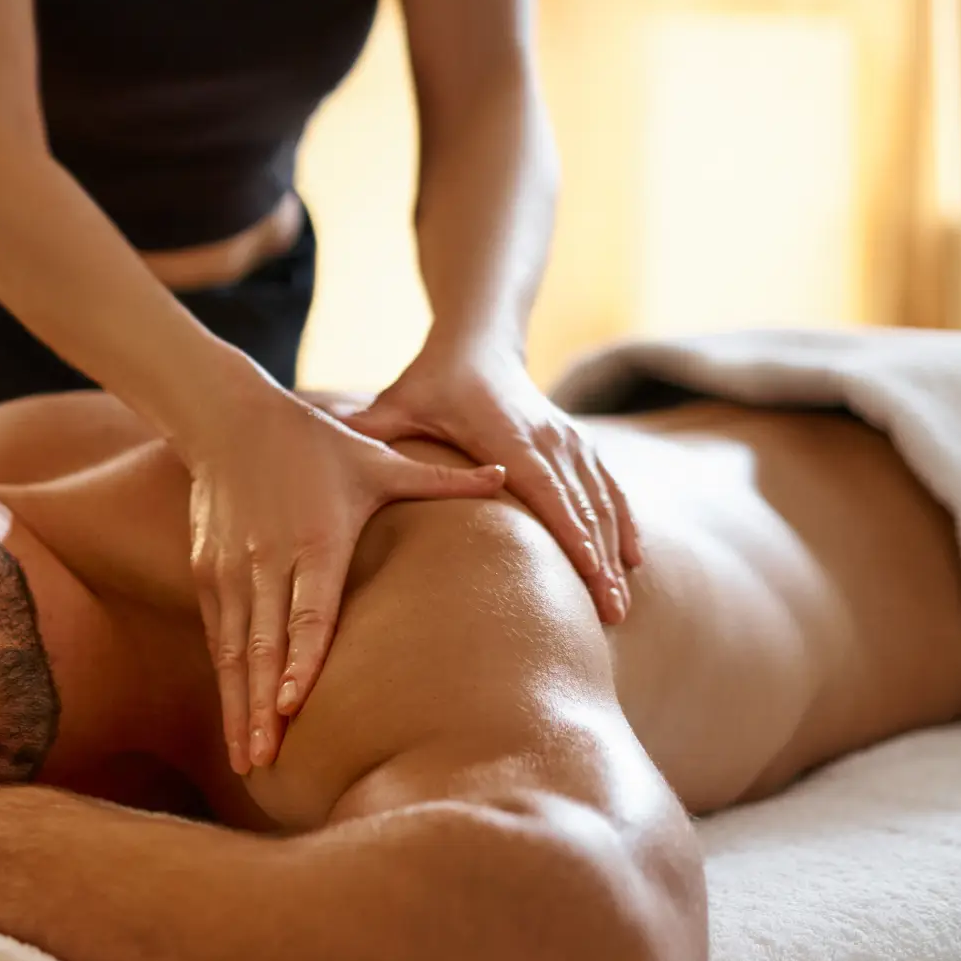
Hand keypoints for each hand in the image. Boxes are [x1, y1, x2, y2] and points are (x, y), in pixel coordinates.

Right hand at [180, 385, 506, 774]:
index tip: (293, 706)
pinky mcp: (207, 574)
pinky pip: (217, 637)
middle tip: (265, 759)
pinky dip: (225, 680)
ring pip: (234, 651)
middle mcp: (268, 562)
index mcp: (316, 542)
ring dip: (239, 705)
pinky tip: (234, 719)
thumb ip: (440, 480)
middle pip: (263, 646)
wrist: (228, 419)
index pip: (308, 612)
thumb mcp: (376, 461)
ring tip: (246, 756)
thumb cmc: (313, 443)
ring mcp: (232, 571)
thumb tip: (506, 477)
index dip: (300, 661)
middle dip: (262, 707)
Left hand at [341, 347, 640, 623]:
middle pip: (583, 508)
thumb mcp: (398, 403)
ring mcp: (570, 441)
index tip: (591, 578)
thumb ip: (368, 428)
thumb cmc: (431, 382)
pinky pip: (609, 488)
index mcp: (510, 436)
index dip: (573, 537)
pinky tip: (632, 561)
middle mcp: (549, 439)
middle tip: (611, 615)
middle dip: (599, 562)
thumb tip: (327, 441)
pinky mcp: (578, 445)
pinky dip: (623, 524)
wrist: (477, 344)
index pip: (548, 493)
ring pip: (603, 502)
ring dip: (614, 553)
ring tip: (620, 606)